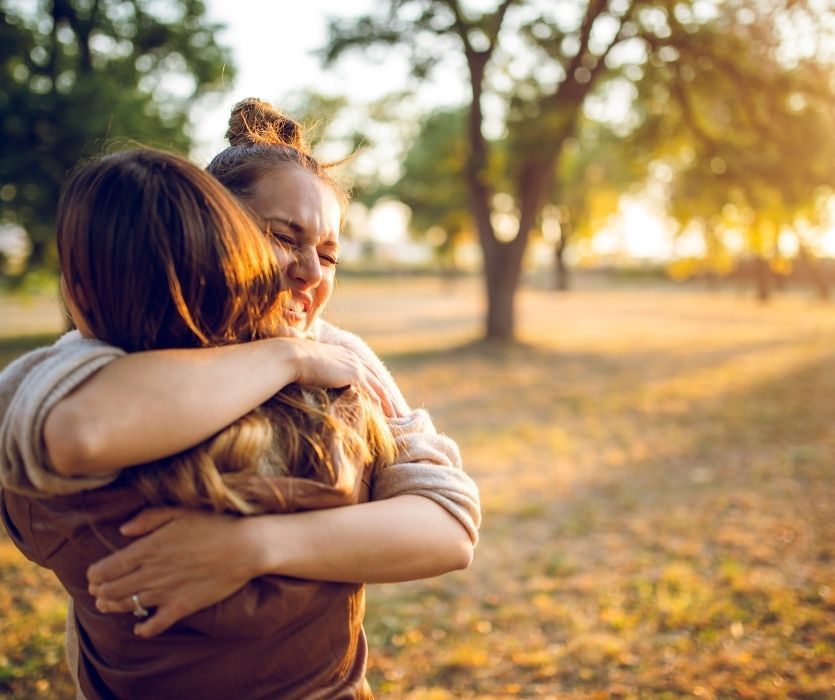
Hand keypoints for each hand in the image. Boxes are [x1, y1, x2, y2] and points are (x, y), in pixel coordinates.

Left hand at [87, 508, 259, 637]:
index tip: (93, 574)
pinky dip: (143, 629)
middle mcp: (152, 573)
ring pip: (129, 605)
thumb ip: (148, 519)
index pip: (108, 567)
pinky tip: (139, 628)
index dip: (96, 573)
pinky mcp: (182, 607)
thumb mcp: (180, 511)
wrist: (245, 547)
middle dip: (100, 591)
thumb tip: (123, 531)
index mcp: (149, 548)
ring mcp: (166, 592)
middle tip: (97, 591)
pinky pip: (156, 624)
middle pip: (113, 589)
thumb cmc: (214, 525)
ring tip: (107, 605)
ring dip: (113, 607)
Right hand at [292, 339, 394, 415]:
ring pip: (379, 388)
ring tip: (396, 417)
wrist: (293, 356)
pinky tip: (385, 417)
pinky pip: (372, 393)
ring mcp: (355, 366)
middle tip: (397, 411)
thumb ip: (319, 373)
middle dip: (388, 396)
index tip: (382, 399)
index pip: (366, 372)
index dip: (375, 386)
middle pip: (377, 380)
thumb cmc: (295, 362)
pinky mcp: (354, 375)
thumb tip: (314, 382)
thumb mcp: (311, 367)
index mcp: (345, 355)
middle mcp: (354, 359)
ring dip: (389, 403)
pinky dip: (380, 406)